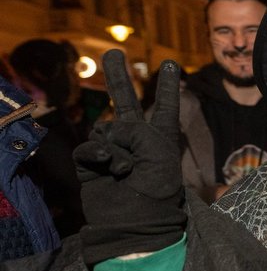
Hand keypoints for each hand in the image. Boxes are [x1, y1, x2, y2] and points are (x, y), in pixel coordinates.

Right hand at [73, 50, 184, 264]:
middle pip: (125, 101)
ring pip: (106, 129)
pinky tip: (109, 164)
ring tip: (127, 169)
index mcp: (161, 137)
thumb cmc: (156, 185)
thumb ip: (134, 129)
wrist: (136, 218)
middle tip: (114, 52)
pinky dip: (99, 153)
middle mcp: (137, 140)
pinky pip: (90, 146)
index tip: (172, 64)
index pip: (165, 106)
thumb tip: (107, 136)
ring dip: (117, 147)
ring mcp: (113, 150)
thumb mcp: (158, 150)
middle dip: (119, 77)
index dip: (167, 86)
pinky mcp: (92, 163)